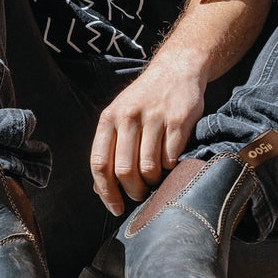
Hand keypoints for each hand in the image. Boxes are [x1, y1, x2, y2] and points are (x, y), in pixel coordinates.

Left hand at [90, 58, 206, 215]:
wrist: (175, 69)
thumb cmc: (144, 100)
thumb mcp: (119, 116)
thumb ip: (108, 149)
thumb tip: (99, 188)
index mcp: (109, 118)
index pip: (100, 163)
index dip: (106, 192)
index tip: (116, 208)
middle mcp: (128, 117)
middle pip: (124, 170)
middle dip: (133, 190)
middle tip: (140, 194)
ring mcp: (154, 118)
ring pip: (148, 168)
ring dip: (153, 181)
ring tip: (156, 178)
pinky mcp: (178, 120)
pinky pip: (170, 157)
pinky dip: (170, 167)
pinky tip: (169, 161)